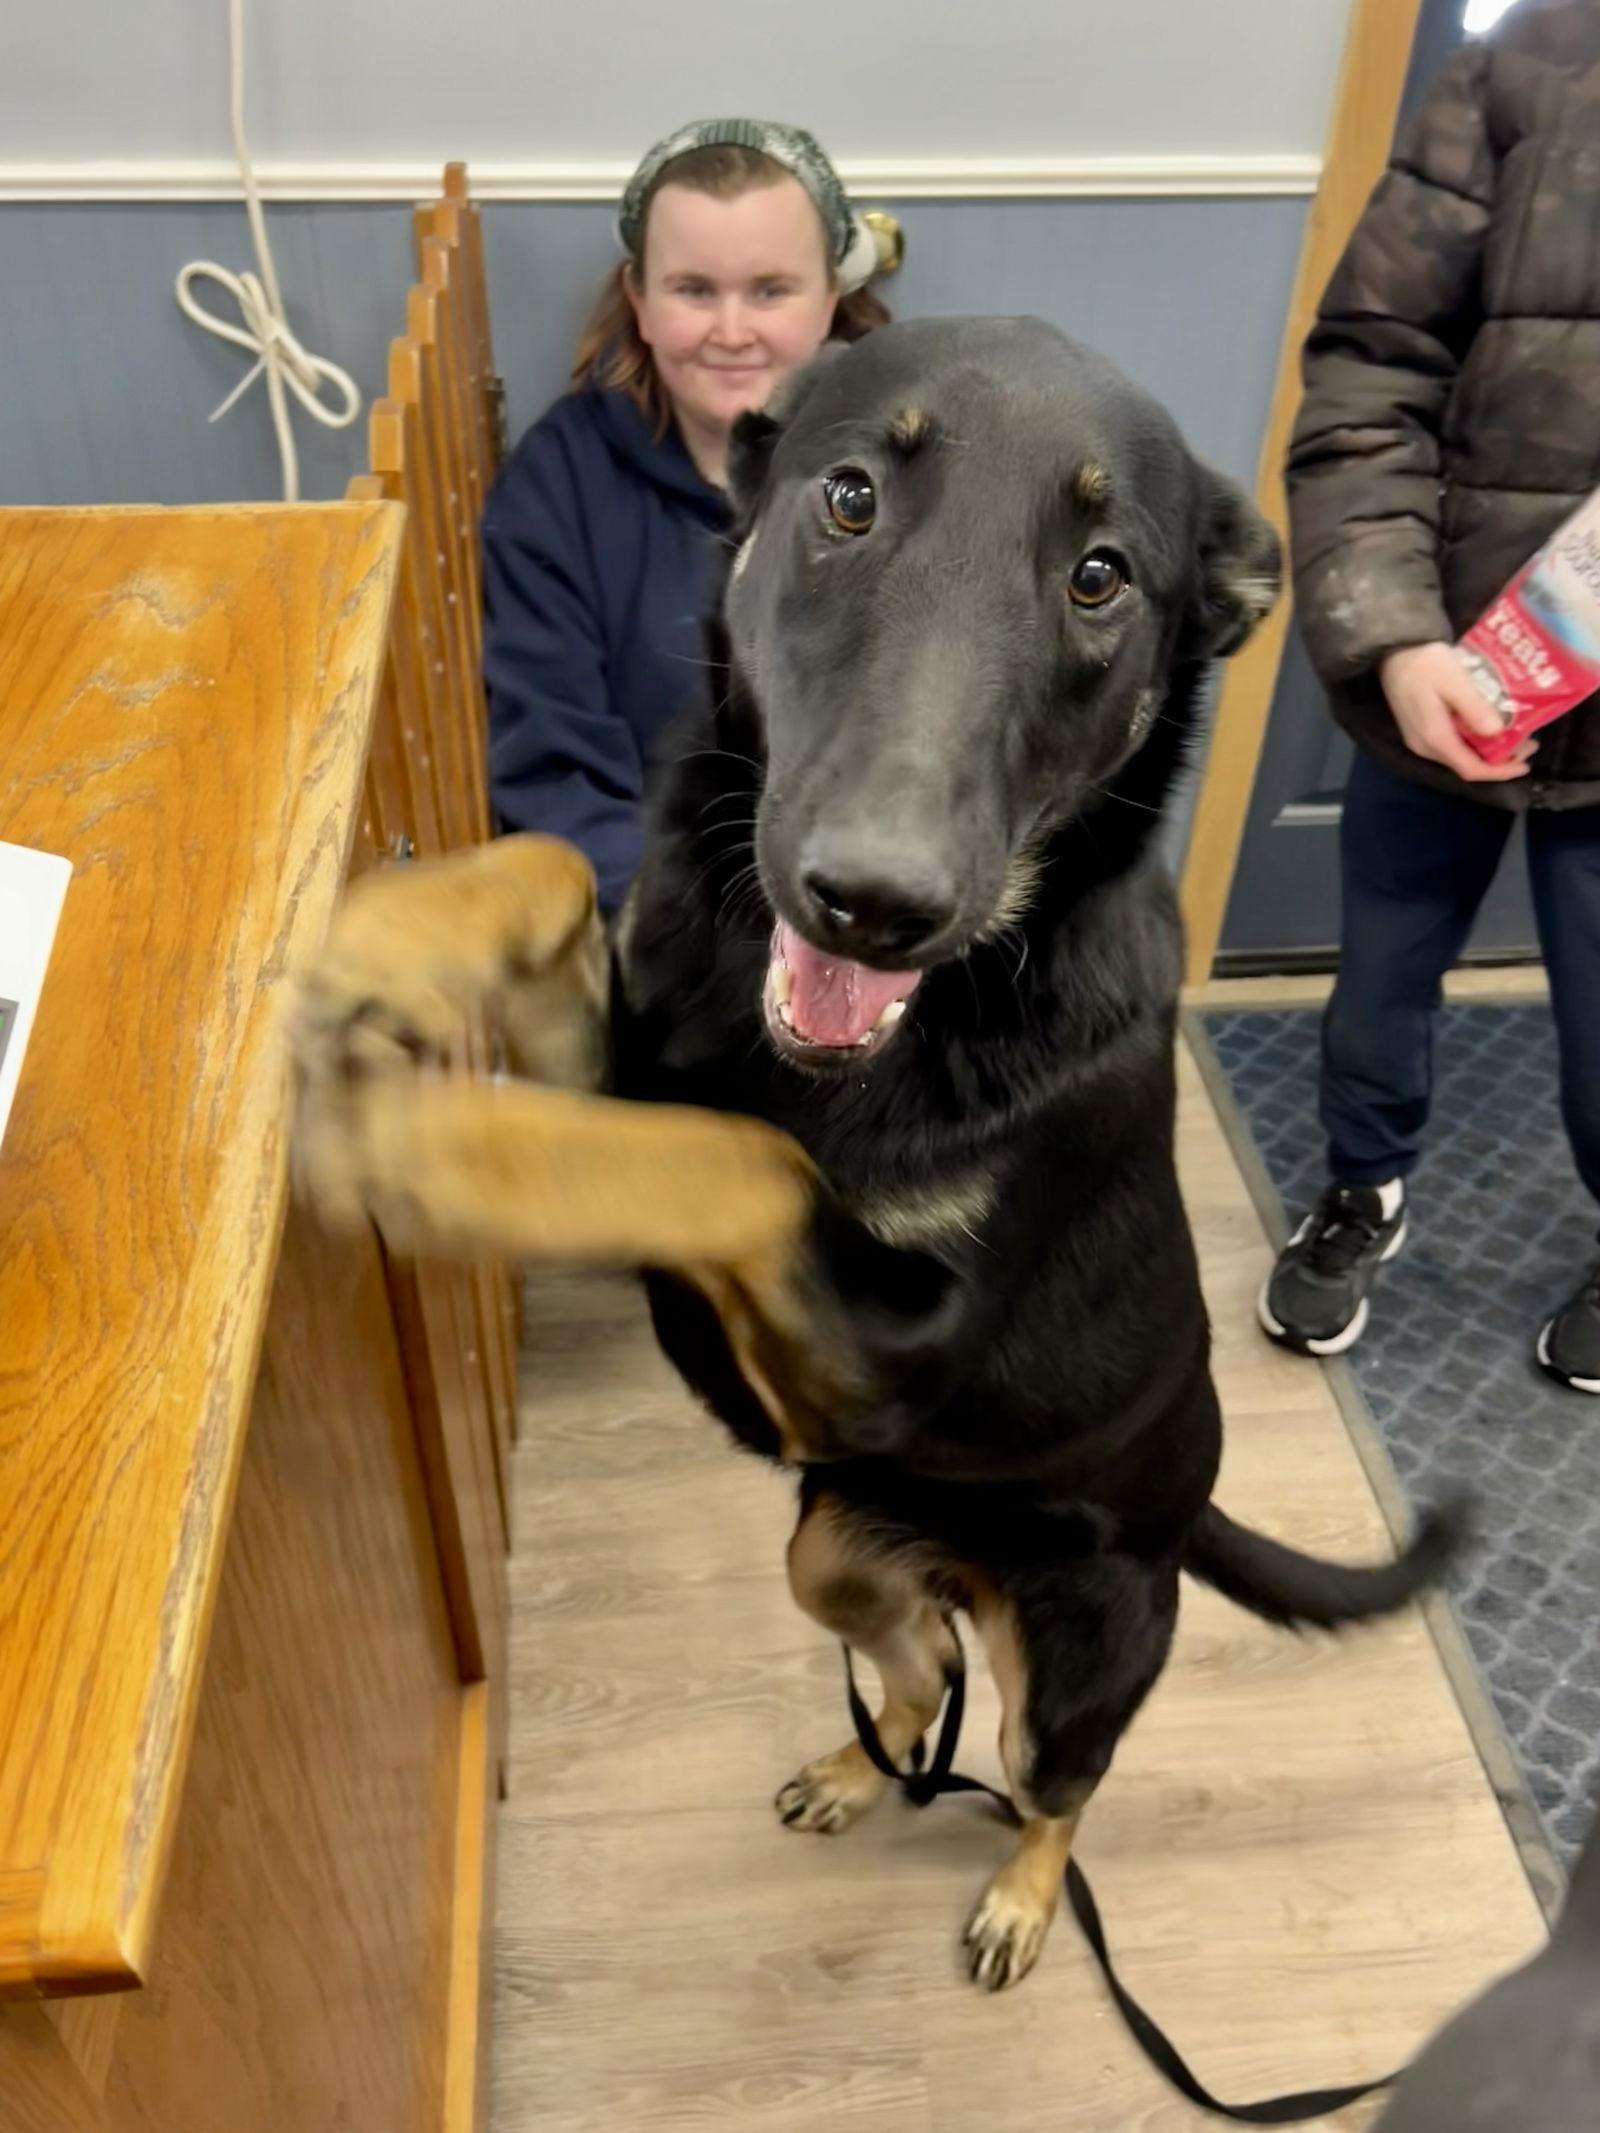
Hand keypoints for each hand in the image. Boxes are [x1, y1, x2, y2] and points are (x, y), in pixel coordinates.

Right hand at [1378, 643, 1533, 783]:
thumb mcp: (1454, 680)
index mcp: (1435, 737)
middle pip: (1466, 766)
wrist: (1393, 653)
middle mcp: (1426, 747)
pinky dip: (1474, 743)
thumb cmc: (1425, 663)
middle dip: (1499, 762)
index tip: (1524, 763)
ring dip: (1488, 752)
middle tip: (1527, 743)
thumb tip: (1497, 732)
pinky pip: (1452, 747)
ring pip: (1459, 757)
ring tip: (1513, 736)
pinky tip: (1488, 728)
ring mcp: (1421, 741)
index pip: (1470, 768)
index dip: (1499, 771)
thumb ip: (1474, 707)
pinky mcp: (1421, 732)